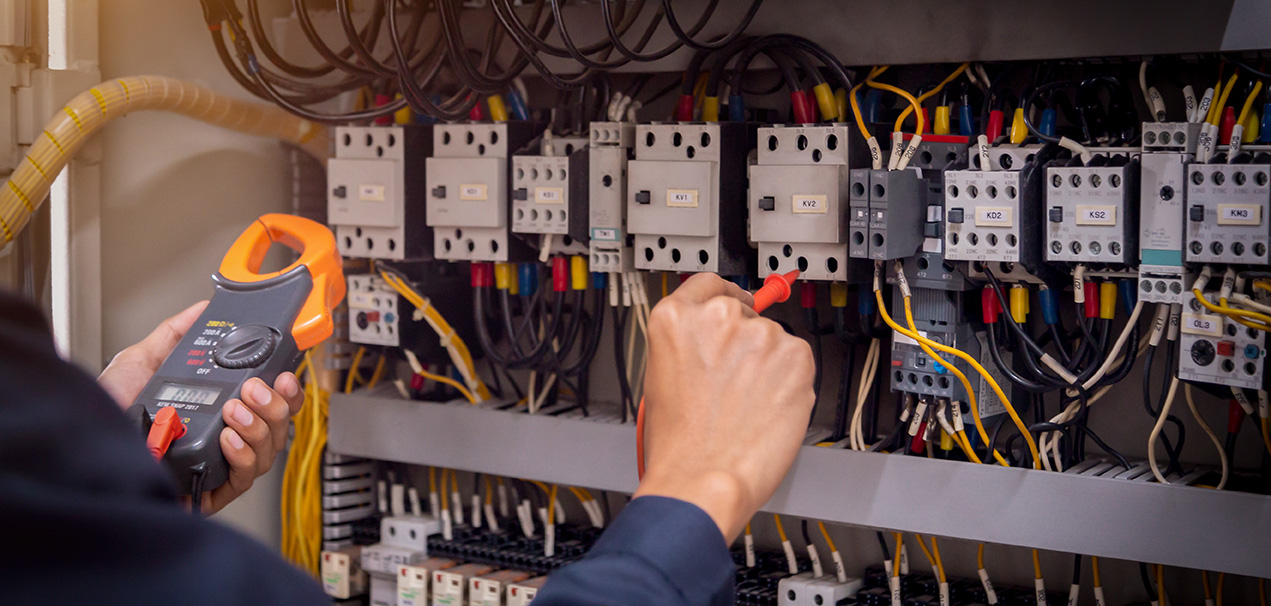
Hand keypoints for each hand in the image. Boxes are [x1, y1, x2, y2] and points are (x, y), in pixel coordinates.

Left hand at [99, 301, 304, 514]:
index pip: (267, 401)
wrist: (81, 450)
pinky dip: (243, 455)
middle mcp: (222, 438)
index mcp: (214, 409)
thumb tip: (200, 309)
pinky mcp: (209, 492)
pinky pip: (245, 479)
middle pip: (277, 426)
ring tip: (234, 409)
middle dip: (275, 403)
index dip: (284, 389)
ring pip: (269, 451)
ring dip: (259, 426)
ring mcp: (218, 467)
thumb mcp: (139, 363)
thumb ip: (174, 334)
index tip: (283, 372)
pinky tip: (227, 438)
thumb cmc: (104, 417)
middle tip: (255, 388)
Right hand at [633, 274, 814, 541]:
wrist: (703, 479)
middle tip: (736, 382)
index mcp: (675, 319)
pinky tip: (767, 409)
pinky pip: (797, 361)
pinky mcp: (795, 355)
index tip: (735, 303)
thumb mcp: (660, 377)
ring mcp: (759, 334)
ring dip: (767, 366)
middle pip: (743, 315)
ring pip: (772, 342)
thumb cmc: (678, 444)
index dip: (723, 297)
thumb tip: (715, 341)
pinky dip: (789, 382)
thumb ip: (688, 346)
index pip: (707, 285)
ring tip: (746, 406)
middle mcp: (717, 317)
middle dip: (744, 344)